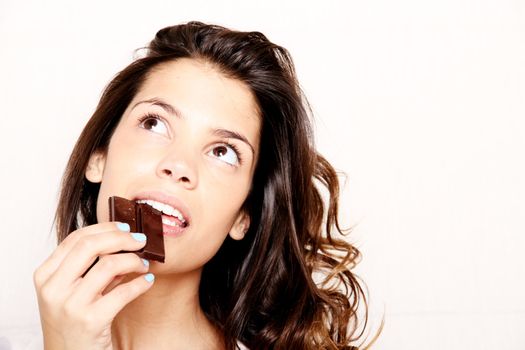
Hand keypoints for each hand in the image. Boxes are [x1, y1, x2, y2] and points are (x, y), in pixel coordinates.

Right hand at [33, 222, 153, 349]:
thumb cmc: (75, 324)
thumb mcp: (74, 293)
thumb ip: (91, 269)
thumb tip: (123, 242)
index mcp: (45, 276)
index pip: (76, 239)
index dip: (105, 228)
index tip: (125, 227)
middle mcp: (53, 289)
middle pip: (90, 245)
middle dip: (121, 238)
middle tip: (140, 240)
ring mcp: (70, 305)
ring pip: (109, 265)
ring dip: (134, 261)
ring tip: (144, 265)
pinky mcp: (90, 321)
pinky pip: (124, 292)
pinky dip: (141, 284)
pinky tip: (147, 282)